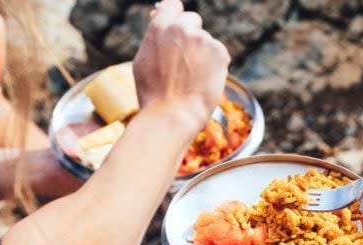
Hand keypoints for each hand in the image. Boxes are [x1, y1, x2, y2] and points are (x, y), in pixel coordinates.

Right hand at [133, 0, 230, 135]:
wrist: (172, 116)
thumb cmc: (153, 95)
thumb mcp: (143, 62)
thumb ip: (154, 39)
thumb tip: (158, 19)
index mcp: (159, 27)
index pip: (172, 5)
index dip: (176, 16)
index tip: (178, 27)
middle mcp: (181, 28)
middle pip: (192, 20)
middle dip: (191, 36)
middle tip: (185, 63)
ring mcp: (202, 38)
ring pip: (205, 41)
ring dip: (202, 55)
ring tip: (191, 80)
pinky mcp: (219, 51)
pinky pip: (218, 55)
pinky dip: (215, 67)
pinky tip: (203, 83)